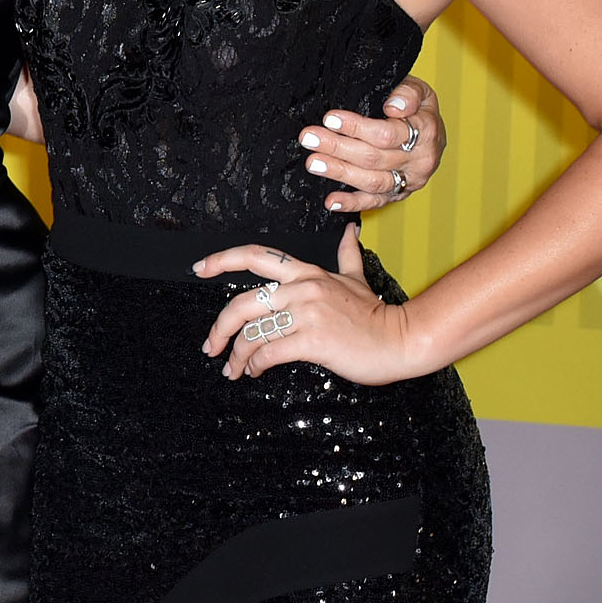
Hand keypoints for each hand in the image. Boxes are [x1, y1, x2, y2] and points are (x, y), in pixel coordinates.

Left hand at [194, 227, 426, 385]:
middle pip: (241, 303)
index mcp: (306, 272)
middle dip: (219, 328)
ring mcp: (307, 313)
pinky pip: (270, 352)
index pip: (255, 256)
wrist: (403, 340)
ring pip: (253, 332)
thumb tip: (348, 230)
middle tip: (211, 346)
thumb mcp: (357, 279)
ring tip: (233, 369)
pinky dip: (256, 365)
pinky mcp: (313, 340)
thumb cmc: (376, 315)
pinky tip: (255, 372)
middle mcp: (302, 288)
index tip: (198, 268)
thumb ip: (347, 255)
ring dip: (237, 355)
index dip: (222, 260)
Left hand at [300, 74, 444, 212]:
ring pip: (372, 181)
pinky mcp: (399, 194)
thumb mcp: (419, 90)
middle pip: (374, 158)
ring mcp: (409, 180)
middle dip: (338, 147)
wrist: (432, 131)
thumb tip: (394, 107)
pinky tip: (331, 201)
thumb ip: (409, 93)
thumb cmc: (418, 107)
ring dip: (340, 172)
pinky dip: (353, 203)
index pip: (387, 134)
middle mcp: (419, 161)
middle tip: (310, 138)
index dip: (356, 127)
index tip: (330, 119)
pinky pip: (375, 202)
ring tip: (313, 162)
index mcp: (425, 133)